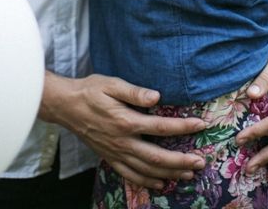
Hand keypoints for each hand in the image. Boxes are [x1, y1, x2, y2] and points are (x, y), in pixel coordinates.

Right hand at [40, 72, 206, 188]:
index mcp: (126, 121)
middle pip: (157, 157)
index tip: (201, 125)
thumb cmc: (90, 90)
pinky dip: (147, 182)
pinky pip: (130, 175)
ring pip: (146, 170)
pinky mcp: (109, 157)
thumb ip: (134, 91)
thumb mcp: (112, 83)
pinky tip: (159, 184)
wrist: (66, 106)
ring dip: (169, 174)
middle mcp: (123, 141)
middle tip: (200, 162)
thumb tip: (157, 96)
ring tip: (188, 175)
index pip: (161, 127)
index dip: (183, 127)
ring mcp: (116, 152)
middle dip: (181, 161)